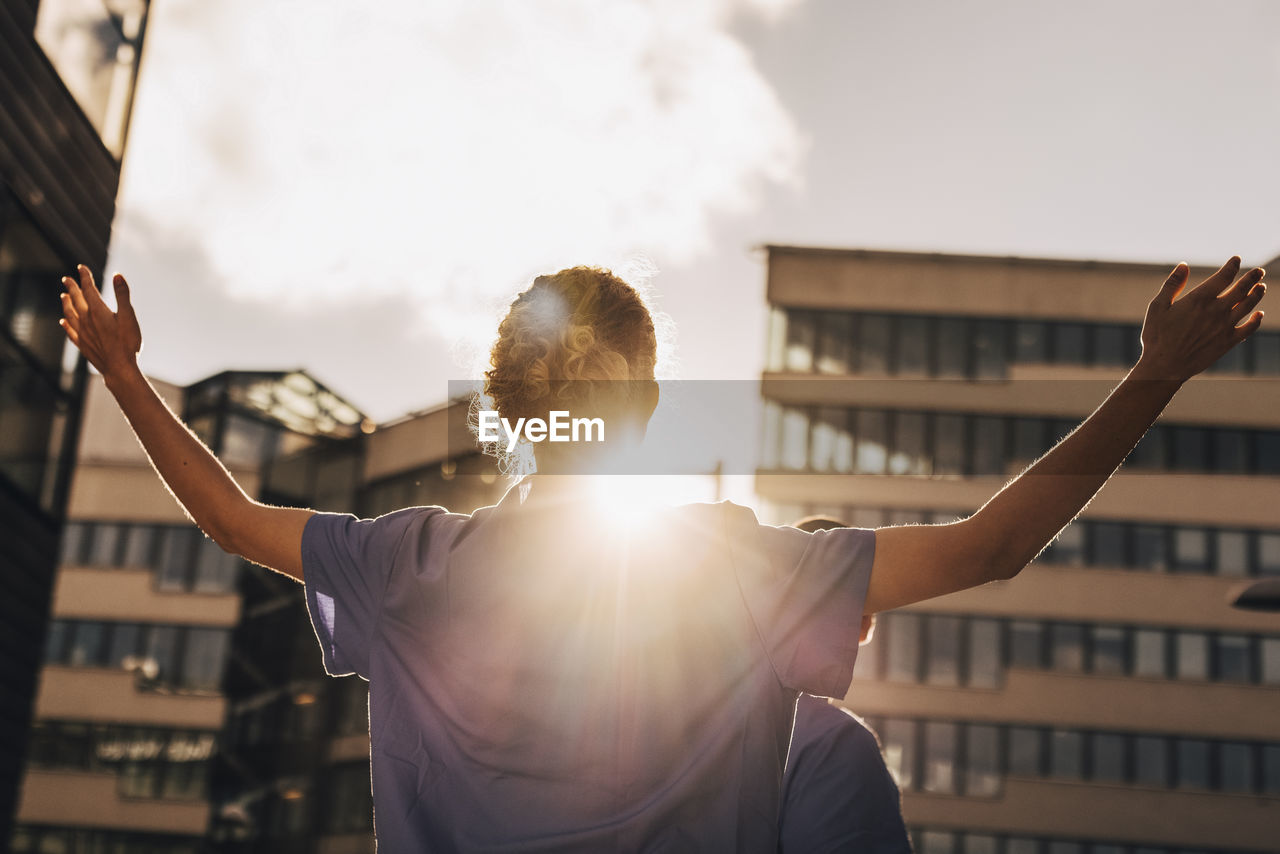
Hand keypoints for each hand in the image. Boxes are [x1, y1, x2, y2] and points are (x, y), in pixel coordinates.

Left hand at [60, 264, 142, 381]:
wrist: (119, 368)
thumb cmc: (127, 343)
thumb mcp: (128, 316)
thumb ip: (122, 295)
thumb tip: (117, 276)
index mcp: (97, 311)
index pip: (88, 289)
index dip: (85, 277)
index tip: (81, 268)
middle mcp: (86, 320)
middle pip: (76, 299)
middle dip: (72, 287)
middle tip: (66, 279)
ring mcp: (82, 332)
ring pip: (70, 314)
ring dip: (66, 303)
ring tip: (63, 296)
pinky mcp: (82, 344)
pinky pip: (70, 331)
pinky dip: (66, 324)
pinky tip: (63, 322)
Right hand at [1137, 256, 1265, 381]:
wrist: (1165, 367)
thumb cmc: (1157, 336)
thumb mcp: (1157, 307)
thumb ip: (1172, 285)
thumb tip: (1183, 265)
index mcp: (1199, 299)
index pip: (1224, 277)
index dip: (1232, 266)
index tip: (1236, 259)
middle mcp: (1216, 311)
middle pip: (1241, 289)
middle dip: (1252, 278)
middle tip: (1258, 271)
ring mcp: (1224, 327)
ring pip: (1248, 305)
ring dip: (1257, 294)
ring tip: (1261, 287)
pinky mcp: (1228, 342)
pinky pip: (1248, 328)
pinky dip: (1256, 320)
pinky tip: (1259, 314)